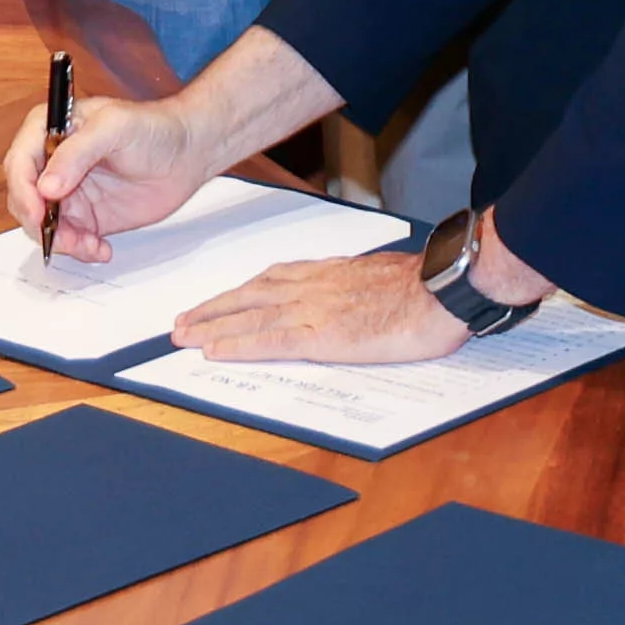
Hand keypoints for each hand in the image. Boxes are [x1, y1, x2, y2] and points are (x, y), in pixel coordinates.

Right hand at [9, 86, 286, 255]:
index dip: (23, 190)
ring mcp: (67, 192)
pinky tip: (102, 249)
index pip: (20, 163)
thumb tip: (46, 187)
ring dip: (61, 241)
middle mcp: (52, 163)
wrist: (188, 154)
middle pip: (24, 199)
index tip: (39, 212)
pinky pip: (68, 240)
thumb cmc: (154, 128)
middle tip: (67, 237)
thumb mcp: (116, 128)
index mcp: (49, 130)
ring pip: (42, 225)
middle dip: (39, 223)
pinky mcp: (85, 216)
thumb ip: (78, 153)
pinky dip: (80, 250)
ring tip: (91, 244)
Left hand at [171, 241, 473, 365]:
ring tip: (184, 337)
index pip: (272, 281)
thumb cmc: (426, 286)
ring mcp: (316, 309)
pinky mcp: (323, 335)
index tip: (217, 302)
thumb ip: (357, 288)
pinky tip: (214, 351)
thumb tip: (351, 300)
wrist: (443, 288)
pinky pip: (270, 341)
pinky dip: (238, 345)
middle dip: (213, 310)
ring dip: (212, 326)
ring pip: (250, 317)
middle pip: (250, 296)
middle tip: (181, 323)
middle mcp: (314, 286)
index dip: (239, 294)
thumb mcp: (383, 277)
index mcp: (330, 273)